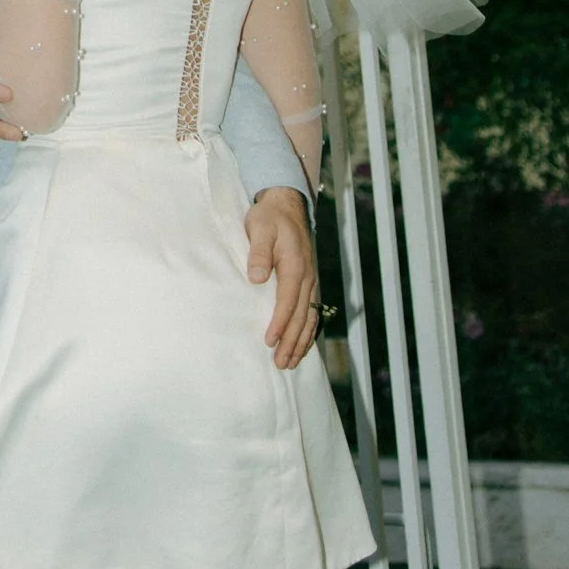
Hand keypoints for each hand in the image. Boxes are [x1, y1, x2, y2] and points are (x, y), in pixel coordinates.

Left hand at [246, 189, 319, 369]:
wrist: (286, 205)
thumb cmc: (269, 218)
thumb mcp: (259, 228)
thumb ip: (258, 253)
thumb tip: (256, 278)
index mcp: (295, 266)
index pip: (288, 302)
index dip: (280, 324)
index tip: (270, 342)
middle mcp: (307, 277)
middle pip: (301, 316)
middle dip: (292, 342)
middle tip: (281, 364)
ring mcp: (310, 281)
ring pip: (309, 318)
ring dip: (301, 341)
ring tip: (290, 362)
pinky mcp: (308, 282)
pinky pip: (312, 312)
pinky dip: (308, 331)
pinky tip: (301, 345)